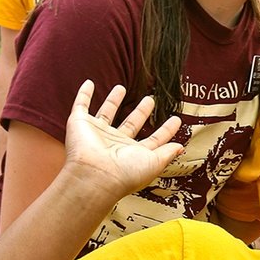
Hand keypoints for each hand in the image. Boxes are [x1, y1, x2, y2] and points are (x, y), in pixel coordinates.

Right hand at [62, 80, 183, 203]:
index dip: (166, 130)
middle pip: (131, 124)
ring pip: (106, 113)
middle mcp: (115, 143)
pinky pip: (81, 105)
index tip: (176, 119)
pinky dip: (83, 94)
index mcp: (134, 153)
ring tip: (122, 88)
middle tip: (150, 100)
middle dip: (141, 112)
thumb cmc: (125, 173)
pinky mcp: (79, 123)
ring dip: (113, 101)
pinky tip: (89, 84)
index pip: (154, 139)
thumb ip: (167, 153)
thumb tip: (180, 147)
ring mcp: (97, 133)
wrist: (94, 175)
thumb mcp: (155, 163)